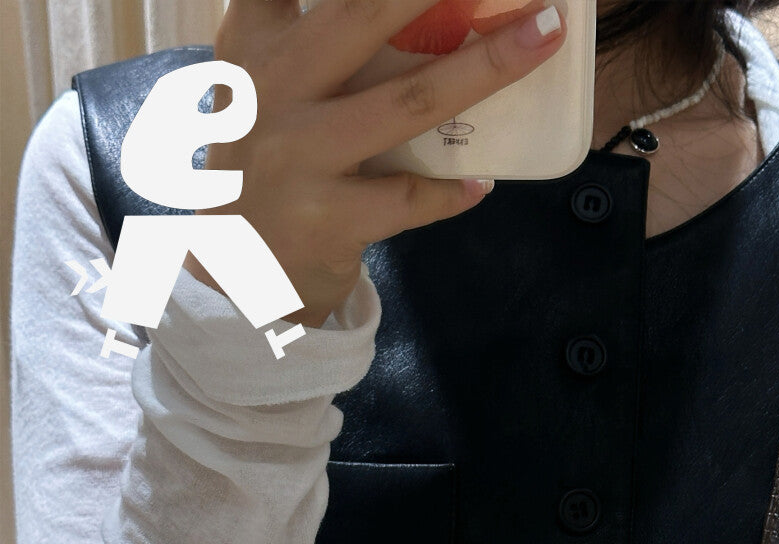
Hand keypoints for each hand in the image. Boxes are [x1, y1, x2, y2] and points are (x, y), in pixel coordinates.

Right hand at [188, 0, 566, 326]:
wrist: (234, 279)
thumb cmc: (267, 169)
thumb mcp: (267, 89)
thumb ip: (315, 40)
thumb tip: (422, 14)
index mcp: (255, 41)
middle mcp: (272, 87)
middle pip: (366, 12)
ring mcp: (300, 155)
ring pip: (412, 100)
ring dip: (488, 66)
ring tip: (542, 36)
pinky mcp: (327, 218)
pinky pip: (411, 197)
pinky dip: (453, 190)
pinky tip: (479, 184)